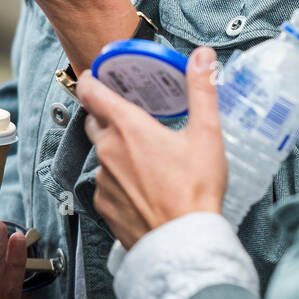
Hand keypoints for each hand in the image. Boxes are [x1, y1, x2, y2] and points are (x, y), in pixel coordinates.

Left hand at [77, 47, 228, 250]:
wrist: (182, 242)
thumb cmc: (195, 189)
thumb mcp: (206, 133)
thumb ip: (202, 89)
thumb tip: (202, 56)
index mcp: (128, 127)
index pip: (92, 92)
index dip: (91, 79)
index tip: (98, 75)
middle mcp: (108, 151)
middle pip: (94, 120)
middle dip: (106, 113)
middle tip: (130, 112)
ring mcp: (103, 180)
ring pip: (101, 154)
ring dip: (116, 149)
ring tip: (145, 155)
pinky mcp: (103, 205)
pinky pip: (106, 183)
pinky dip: (119, 178)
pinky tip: (143, 185)